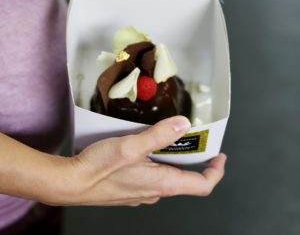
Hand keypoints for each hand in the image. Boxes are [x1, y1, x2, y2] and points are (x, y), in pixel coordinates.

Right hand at [64, 116, 226, 206]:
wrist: (70, 183)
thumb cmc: (98, 168)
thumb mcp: (131, 147)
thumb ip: (159, 135)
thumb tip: (183, 124)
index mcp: (163, 183)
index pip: (202, 185)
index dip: (216, 171)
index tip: (219, 156)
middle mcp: (155, 191)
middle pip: (184, 178)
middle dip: (190, 158)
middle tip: (189, 138)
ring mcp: (141, 192)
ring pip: (166, 176)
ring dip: (170, 159)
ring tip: (164, 139)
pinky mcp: (130, 189)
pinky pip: (150, 176)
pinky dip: (155, 163)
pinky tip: (142, 149)